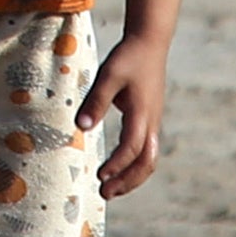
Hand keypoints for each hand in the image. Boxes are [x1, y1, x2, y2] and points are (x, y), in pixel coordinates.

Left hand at [81, 28, 174, 198]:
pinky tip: (119, 170)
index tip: (100, 175)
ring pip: (149, 158)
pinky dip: (134, 165)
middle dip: (128, 181)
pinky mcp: (150, 119)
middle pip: (147, 161)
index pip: (132, 147)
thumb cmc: (127, 58)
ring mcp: (153, 121)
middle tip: (105, 193)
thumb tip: (81, 127)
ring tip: (110, 188)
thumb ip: (96, 101)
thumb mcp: (108, 75)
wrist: (150, 43)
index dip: (117, 164)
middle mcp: (151, 121)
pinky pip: (146, 150)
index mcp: (142, 112)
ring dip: (131, 177)